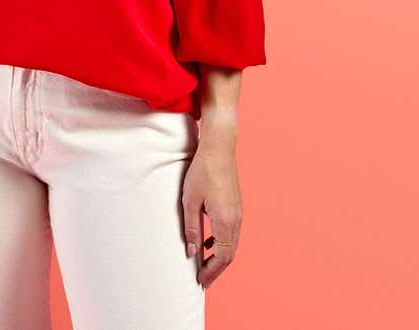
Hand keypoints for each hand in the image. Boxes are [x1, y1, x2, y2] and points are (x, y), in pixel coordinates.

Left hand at [182, 137, 242, 287]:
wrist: (219, 148)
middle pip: (229, 256)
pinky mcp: (236, 207)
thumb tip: (192, 252)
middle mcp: (236, 221)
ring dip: (219, 257)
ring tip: (204, 265)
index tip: (199, 281)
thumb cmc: (202, 171)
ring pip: (232, 245)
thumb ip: (192, 228)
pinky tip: (209, 242)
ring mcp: (238, 214)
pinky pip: (232, 233)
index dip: (211, 272)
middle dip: (216, 270)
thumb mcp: (190, 200)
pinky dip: (222, 244)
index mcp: (225, 222)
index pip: (221, 258)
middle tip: (202, 280)